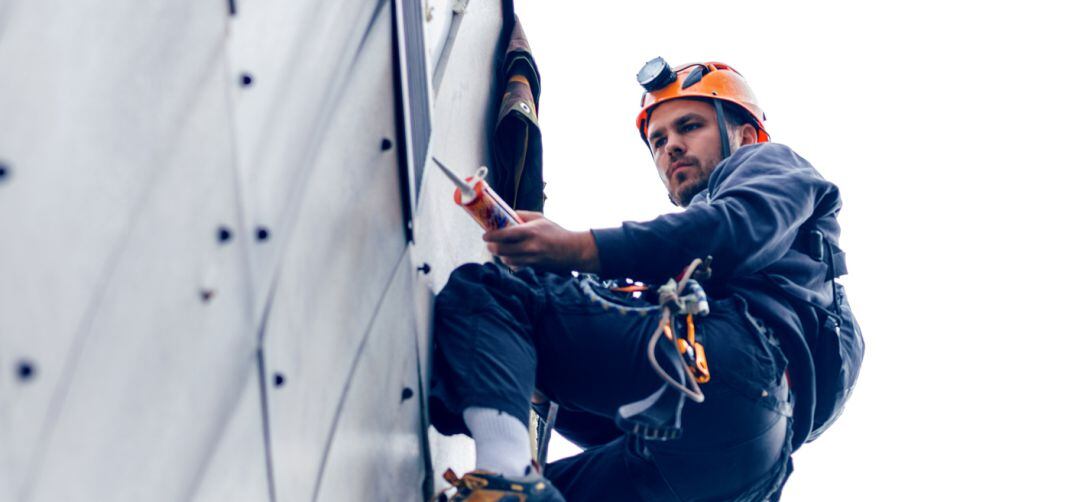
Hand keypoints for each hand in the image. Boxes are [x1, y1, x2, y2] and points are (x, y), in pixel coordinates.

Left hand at [483, 211, 600, 272]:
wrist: (571, 250)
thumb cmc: (556, 232)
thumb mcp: (540, 218)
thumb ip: (522, 216)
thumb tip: (506, 214)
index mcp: (530, 232)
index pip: (504, 235)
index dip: (491, 236)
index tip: (485, 235)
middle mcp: (529, 247)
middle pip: (501, 250)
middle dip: (492, 246)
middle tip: (490, 242)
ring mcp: (530, 259)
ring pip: (506, 259)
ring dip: (500, 255)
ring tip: (501, 248)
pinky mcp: (532, 267)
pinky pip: (515, 266)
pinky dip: (510, 261)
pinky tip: (512, 255)